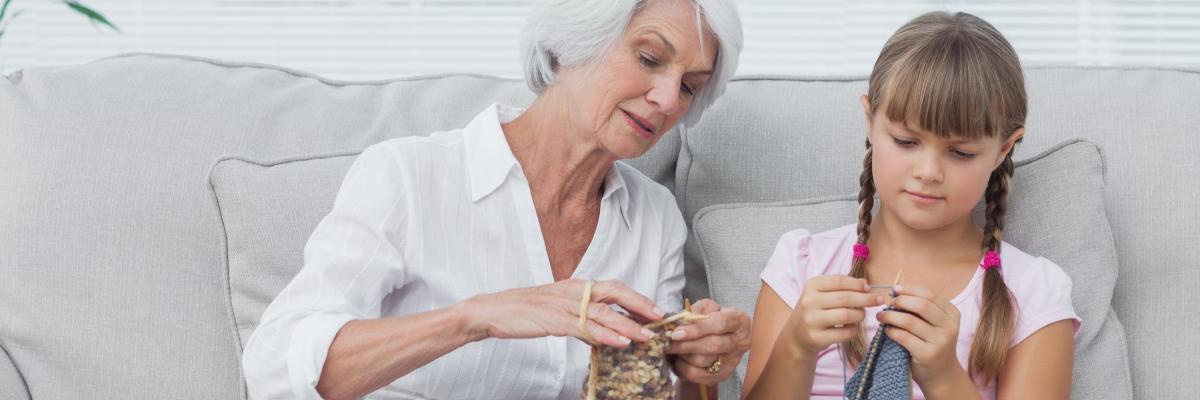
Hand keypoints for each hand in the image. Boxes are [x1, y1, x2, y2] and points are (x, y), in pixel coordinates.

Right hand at [460, 279, 665, 347]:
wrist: (493, 311)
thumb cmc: (525, 311)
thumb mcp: (558, 310)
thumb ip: (582, 317)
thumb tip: (603, 330)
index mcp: (577, 285)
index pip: (613, 287)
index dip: (636, 297)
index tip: (655, 309)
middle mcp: (574, 290)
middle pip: (615, 292)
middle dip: (640, 304)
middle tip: (660, 317)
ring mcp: (565, 304)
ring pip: (604, 313)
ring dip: (628, 324)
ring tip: (646, 336)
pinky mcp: (555, 320)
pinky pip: (585, 327)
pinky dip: (605, 335)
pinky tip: (619, 343)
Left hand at [666, 299, 750, 384]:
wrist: (714, 336)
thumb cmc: (710, 319)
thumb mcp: (705, 308)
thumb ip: (695, 311)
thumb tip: (682, 321)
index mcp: (739, 321)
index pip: (720, 324)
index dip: (697, 328)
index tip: (677, 332)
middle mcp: (740, 342)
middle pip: (713, 345)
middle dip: (686, 344)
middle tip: (668, 342)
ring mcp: (733, 361)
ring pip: (703, 361)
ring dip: (683, 354)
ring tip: (672, 348)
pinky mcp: (722, 375)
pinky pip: (697, 375)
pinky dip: (682, 367)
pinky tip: (677, 359)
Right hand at [787, 275, 885, 354]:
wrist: (797, 335)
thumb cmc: (815, 311)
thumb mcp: (822, 294)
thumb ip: (842, 287)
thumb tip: (865, 283)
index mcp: (811, 286)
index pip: (839, 281)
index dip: (857, 284)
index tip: (869, 288)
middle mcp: (809, 301)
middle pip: (845, 298)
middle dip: (866, 299)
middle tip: (879, 300)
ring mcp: (811, 320)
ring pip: (846, 315)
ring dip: (860, 315)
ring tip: (861, 315)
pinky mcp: (816, 337)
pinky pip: (844, 333)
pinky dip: (854, 330)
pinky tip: (852, 328)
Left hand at [876, 285, 962, 386]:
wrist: (942, 374)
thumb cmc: (933, 343)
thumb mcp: (935, 324)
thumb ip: (922, 309)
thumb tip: (897, 292)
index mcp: (952, 314)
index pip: (930, 294)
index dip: (910, 290)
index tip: (895, 290)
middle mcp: (949, 327)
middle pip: (921, 305)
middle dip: (901, 301)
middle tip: (888, 304)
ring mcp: (940, 341)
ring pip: (910, 321)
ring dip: (890, 316)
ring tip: (881, 316)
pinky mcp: (928, 354)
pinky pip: (904, 337)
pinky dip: (892, 331)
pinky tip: (887, 330)